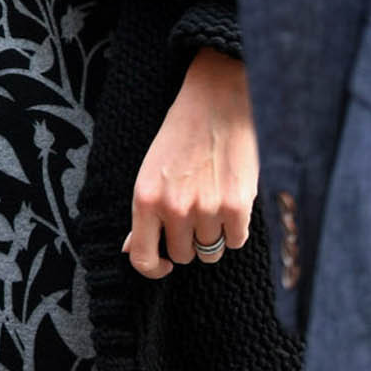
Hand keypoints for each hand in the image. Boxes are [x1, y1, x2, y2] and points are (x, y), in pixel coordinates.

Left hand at [123, 49, 256, 281]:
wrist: (218, 101)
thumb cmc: (182, 135)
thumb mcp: (150, 171)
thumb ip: (144, 213)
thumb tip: (132, 252)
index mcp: (145, 199)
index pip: (143, 259)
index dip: (155, 268)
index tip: (166, 264)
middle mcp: (173, 208)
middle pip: (183, 256)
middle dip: (190, 241)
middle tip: (197, 212)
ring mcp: (206, 209)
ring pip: (211, 251)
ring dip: (215, 235)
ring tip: (216, 203)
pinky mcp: (237, 206)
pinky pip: (237, 240)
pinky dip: (237, 228)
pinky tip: (233, 202)